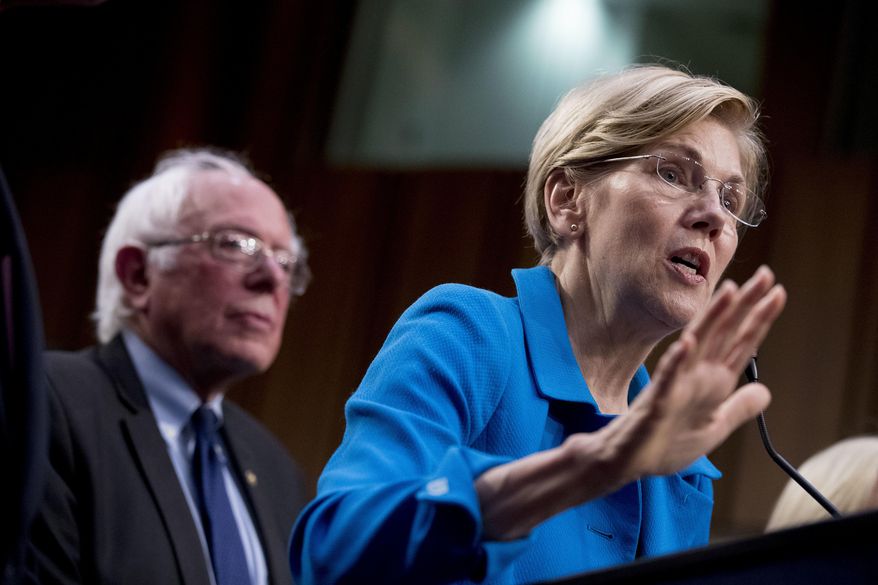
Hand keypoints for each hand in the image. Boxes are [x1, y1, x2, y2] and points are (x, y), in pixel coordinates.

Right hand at [596, 265, 786, 480]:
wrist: (630, 461)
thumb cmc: (666, 443)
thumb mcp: (715, 428)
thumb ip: (739, 408)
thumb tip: (766, 391)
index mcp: (713, 382)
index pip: (742, 344)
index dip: (760, 319)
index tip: (777, 293)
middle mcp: (696, 375)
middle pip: (724, 334)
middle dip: (745, 305)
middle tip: (765, 274)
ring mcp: (676, 384)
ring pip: (697, 344)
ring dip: (713, 319)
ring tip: (730, 293)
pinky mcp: (657, 400)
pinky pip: (667, 377)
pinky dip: (677, 360)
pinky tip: (687, 343)